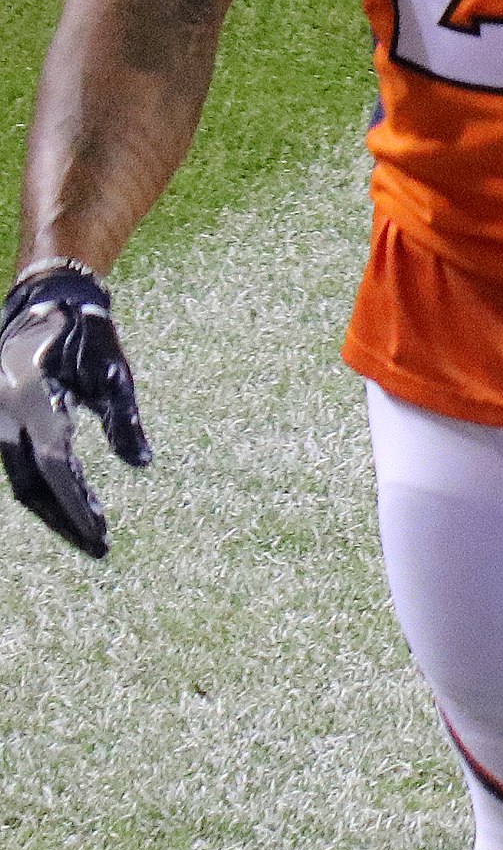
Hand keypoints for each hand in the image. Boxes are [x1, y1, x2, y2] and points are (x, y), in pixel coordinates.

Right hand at [0, 265, 151, 557]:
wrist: (44, 302)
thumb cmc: (86, 335)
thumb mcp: (112, 370)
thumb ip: (123, 416)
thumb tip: (141, 464)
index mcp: (32, 397)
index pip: (54, 465)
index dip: (77, 503)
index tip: (101, 534)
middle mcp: (5, 414)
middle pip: (31, 485)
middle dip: (65, 520)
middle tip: (100, 547)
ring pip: (22, 482)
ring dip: (55, 510)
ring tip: (91, 533)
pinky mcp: (1, 425)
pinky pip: (20, 468)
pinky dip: (47, 489)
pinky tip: (74, 503)